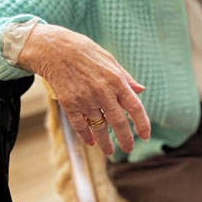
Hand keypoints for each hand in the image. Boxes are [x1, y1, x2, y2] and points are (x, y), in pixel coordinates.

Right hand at [17, 24, 150, 155]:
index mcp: (117, 81)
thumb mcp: (111, 61)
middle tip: (129, 149)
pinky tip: (91, 142)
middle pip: (118, 122)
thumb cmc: (86, 53)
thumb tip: (141, 91)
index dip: (142, 124)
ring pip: (99, 127)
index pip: (135, 107)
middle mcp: (103, 92)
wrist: (56, 49)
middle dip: (126, 139)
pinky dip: (86, 135)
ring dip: (105, 142)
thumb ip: (126, 79)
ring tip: (110, 151)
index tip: (146, 136)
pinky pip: (80, 125)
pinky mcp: (69, 104)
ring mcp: (85, 99)